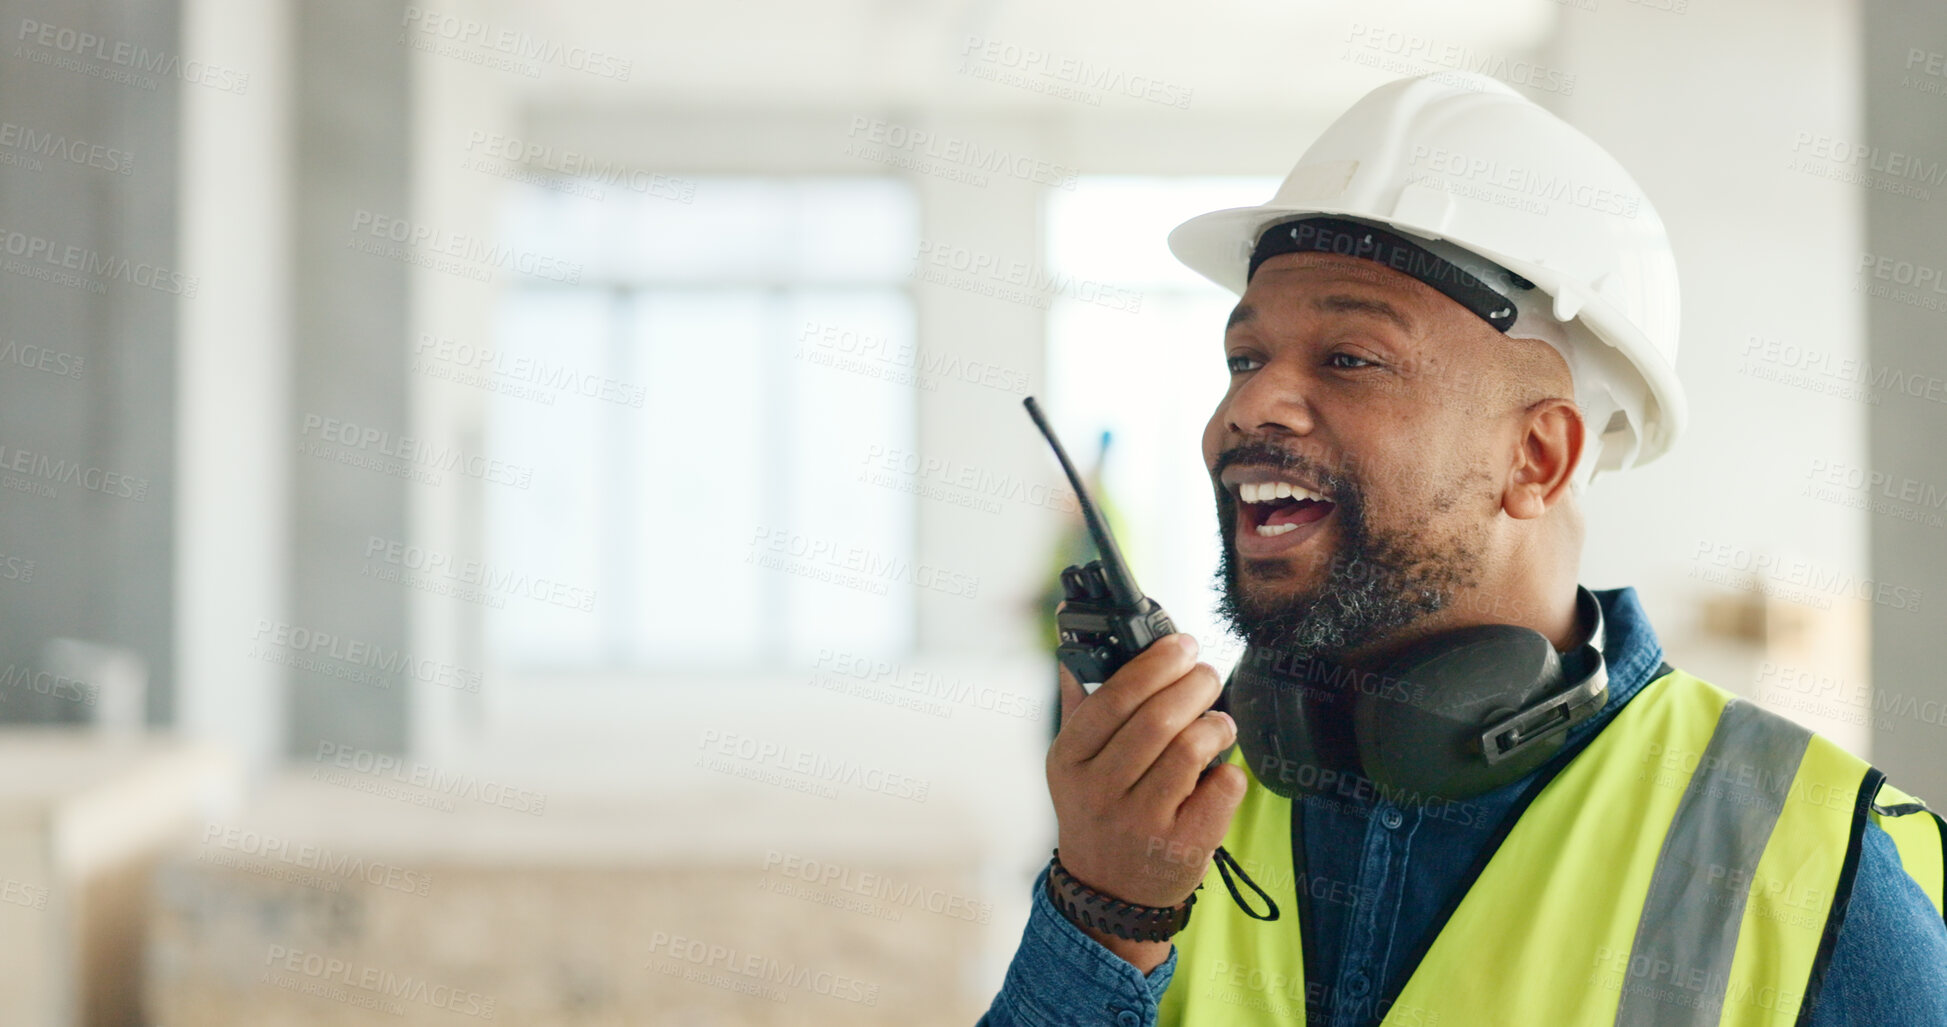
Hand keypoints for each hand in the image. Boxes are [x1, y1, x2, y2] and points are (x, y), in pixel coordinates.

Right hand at [1046, 632, 1245, 970]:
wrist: (1108, 890)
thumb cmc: (1097, 809)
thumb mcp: (1073, 761)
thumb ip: (1080, 702)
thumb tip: (1077, 644)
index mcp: (1070, 758)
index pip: (1114, 696)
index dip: (1155, 663)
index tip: (1182, 644)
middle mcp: (1099, 791)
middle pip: (1160, 718)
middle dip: (1195, 684)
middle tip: (1208, 675)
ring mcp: (1140, 822)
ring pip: (1192, 749)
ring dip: (1217, 724)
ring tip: (1219, 722)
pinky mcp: (1181, 847)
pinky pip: (1222, 789)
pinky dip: (1231, 771)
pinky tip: (1220, 771)